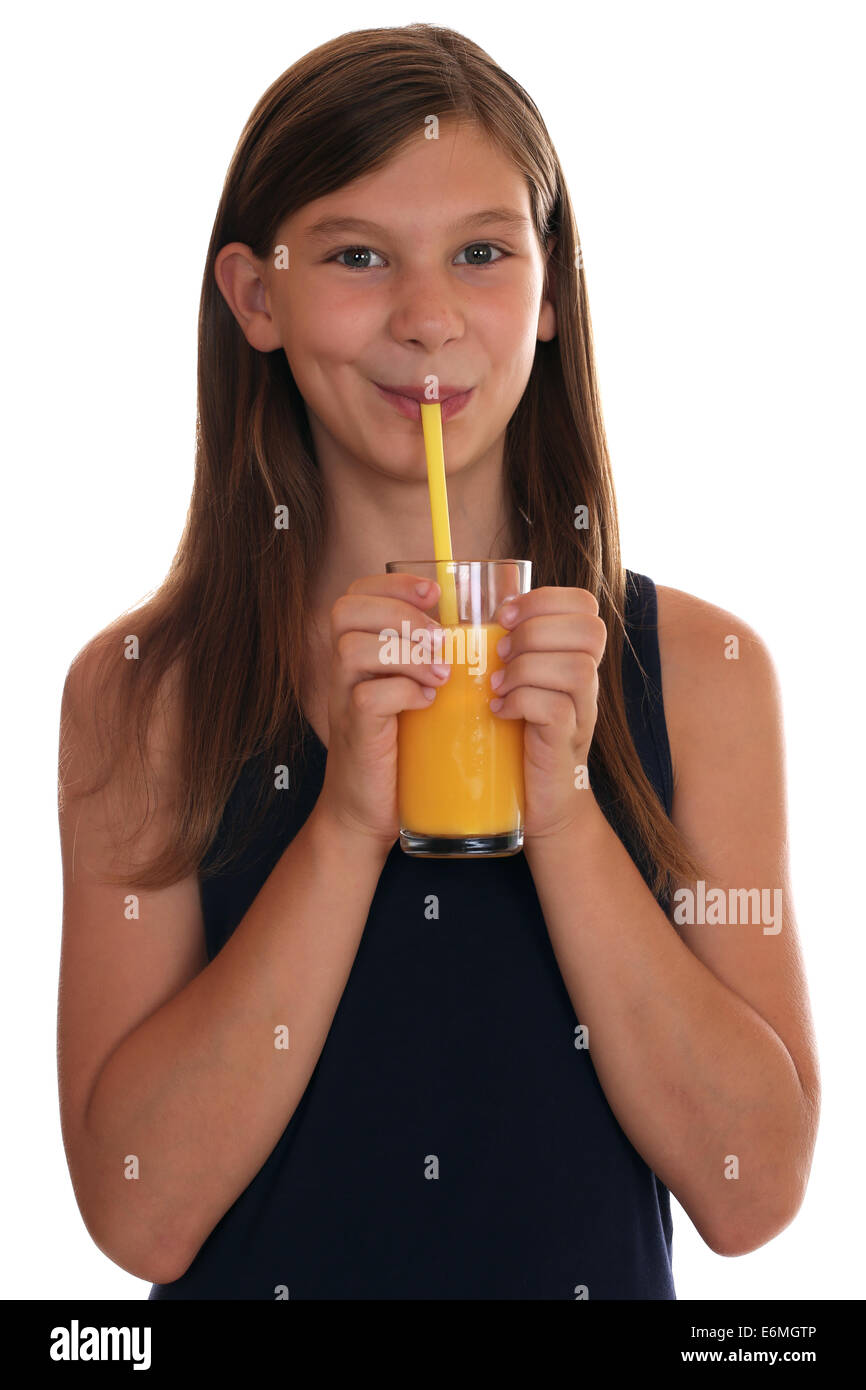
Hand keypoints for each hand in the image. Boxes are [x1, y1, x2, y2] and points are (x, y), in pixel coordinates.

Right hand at [313, 573, 449, 851]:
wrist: (371, 808)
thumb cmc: (402, 745)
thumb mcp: (415, 690)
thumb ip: (432, 658)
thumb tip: (484, 625)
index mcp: (357, 650)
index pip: (357, 593)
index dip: (394, 584)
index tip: (435, 594)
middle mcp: (341, 669)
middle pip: (347, 610)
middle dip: (401, 615)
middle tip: (441, 640)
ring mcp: (342, 700)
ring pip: (354, 649)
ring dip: (406, 653)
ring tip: (441, 674)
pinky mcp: (355, 732)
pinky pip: (369, 698)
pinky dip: (404, 692)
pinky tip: (428, 703)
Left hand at [490, 585, 606, 839]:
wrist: (542, 804)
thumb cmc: (520, 740)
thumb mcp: (517, 685)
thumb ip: (506, 652)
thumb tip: (459, 618)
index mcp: (574, 657)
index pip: (585, 604)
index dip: (545, 599)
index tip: (505, 616)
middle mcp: (587, 682)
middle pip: (588, 629)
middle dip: (534, 631)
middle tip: (501, 654)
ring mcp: (583, 712)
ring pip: (574, 667)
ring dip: (527, 669)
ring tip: (498, 685)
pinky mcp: (566, 742)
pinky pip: (556, 708)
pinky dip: (521, 702)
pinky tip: (499, 711)